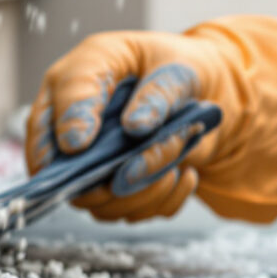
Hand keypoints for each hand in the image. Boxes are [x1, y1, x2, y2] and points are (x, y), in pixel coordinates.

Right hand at [26, 15, 276, 223]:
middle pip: (64, 160)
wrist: (217, 101)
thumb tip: (134, 125)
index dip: (66, 125)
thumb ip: (161, 91)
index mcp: (87, 70)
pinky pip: (123, 211)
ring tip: (185, 164)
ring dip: (146, 188)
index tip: (85, 146)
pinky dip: (158, 199)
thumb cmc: (195, 70)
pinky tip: (184, 178)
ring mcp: (87, 156)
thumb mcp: (188, 67)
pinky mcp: (108, 186)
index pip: (59, 98)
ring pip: (93, 195)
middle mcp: (75, 115)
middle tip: (169, 161)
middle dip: (117, 169)